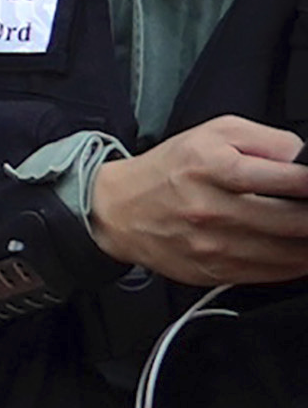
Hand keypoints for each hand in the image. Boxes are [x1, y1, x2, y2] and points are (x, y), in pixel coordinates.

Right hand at [89, 116, 307, 287]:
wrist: (118, 211)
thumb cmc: (170, 170)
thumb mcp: (216, 134)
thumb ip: (266, 141)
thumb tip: (304, 160)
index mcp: (213, 167)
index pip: (288, 179)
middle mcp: (211, 208)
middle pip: (292, 221)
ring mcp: (211, 244)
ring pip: (286, 253)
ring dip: (307, 245)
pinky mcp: (212, 270)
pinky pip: (269, 273)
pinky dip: (294, 265)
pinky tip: (299, 253)